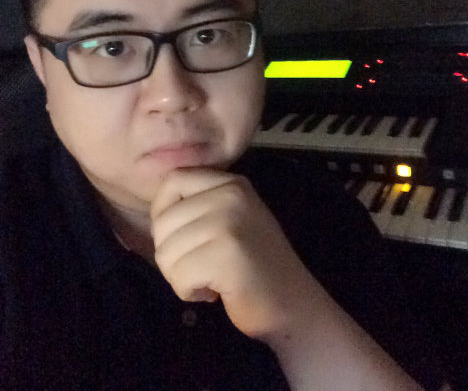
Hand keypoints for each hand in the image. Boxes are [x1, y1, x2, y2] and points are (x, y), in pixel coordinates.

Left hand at [150, 167, 320, 340]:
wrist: (293, 303)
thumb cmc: (253, 265)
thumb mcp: (230, 217)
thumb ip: (200, 204)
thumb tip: (157, 208)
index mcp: (231, 182)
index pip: (173, 181)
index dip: (162, 212)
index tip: (180, 237)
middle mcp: (231, 194)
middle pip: (163, 222)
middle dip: (171, 255)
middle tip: (200, 267)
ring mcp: (230, 222)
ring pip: (167, 252)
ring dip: (180, 277)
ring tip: (210, 279)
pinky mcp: (227, 255)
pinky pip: (179, 276)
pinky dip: (189, 292)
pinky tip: (214, 292)